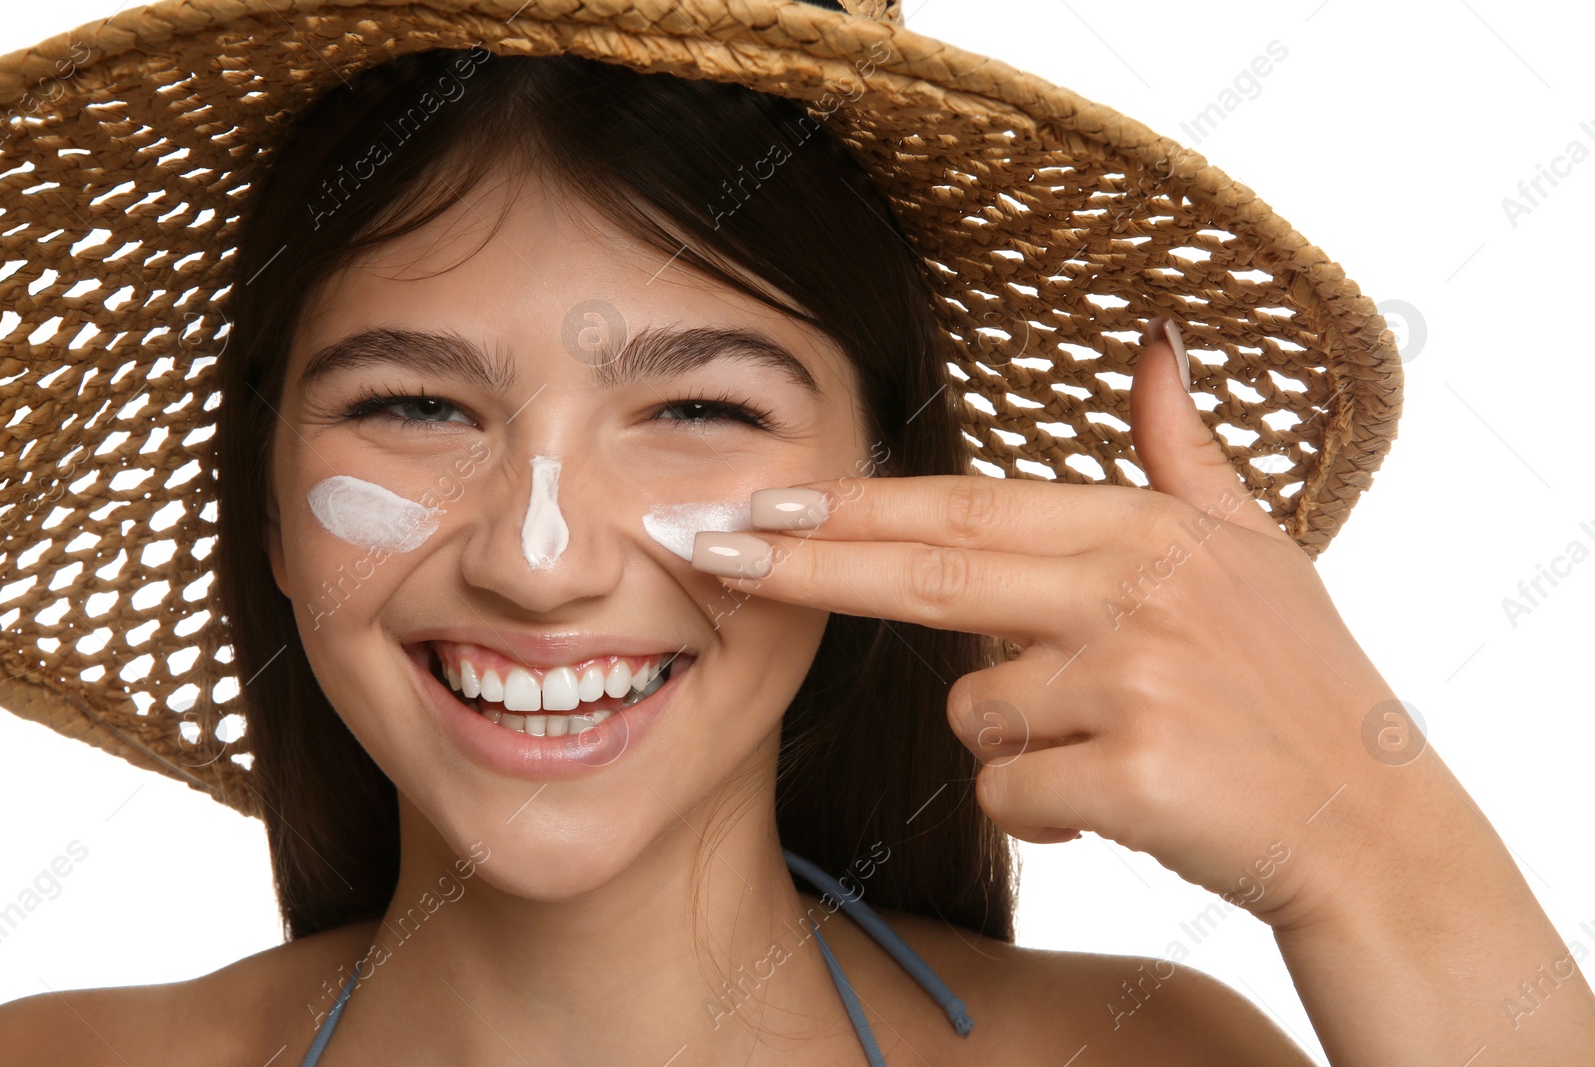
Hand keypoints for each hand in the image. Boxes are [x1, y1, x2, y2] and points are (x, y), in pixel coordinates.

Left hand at [693, 319, 1425, 932]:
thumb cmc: (1302, 686)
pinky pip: (1007, 792)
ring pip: (971, 713)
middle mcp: (1130, 588)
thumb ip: (1183, 451)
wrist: (1374, 828)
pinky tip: (1124, 802)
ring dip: (1017, 742)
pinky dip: (1044, 811)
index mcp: (1143, 529)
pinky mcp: (1128, 772)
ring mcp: (1129, 678)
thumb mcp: (1257, 548)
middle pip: (926, 574)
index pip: (963, 509)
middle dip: (804, 563)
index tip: (759, 500)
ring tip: (1114, 743)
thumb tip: (1154, 345)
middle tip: (701, 548)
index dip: (852, 505)